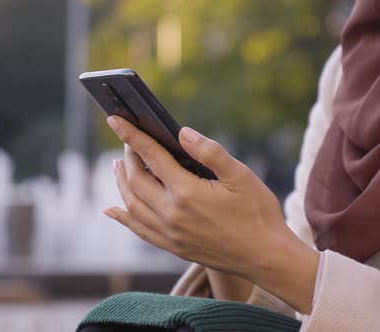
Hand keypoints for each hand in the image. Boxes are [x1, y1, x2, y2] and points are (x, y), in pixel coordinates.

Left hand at [104, 115, 317, 312]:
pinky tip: (113, 211)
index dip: (132, 136)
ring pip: (133, 205)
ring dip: (122, 183)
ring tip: (118, 167)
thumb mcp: (240, 175)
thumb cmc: (258, 213)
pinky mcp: (174, 247)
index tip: (115, 120)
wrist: (266, 257)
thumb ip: (210, 152)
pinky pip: (139, 230)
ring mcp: (171, 234)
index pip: (152, 157)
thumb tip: (182, 133)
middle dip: (128, 158)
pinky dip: (123, 218)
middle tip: (127, 143)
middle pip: (137, 180)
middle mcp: (172, 215)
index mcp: (187, 192)